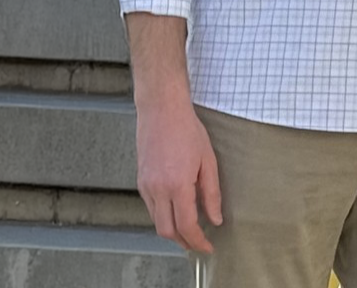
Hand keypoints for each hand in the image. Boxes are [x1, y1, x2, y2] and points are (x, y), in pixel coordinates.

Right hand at [135, 94, 221, 254]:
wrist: (161, 110)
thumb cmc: (187, 129)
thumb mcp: (208, 159)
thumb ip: (211, 192)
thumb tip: (215, 219)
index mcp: (177, 184)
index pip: (186, 226)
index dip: (197, 241)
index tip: (207, 246)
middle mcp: (158, 189)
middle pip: (167, 231)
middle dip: (183, 242)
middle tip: (199, 243)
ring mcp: (146, 186)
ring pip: (156, 222)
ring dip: (172, 230)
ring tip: (190, 229)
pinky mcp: (141, 181)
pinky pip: (150, 208)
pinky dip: (163, 215)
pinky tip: (176, 209)